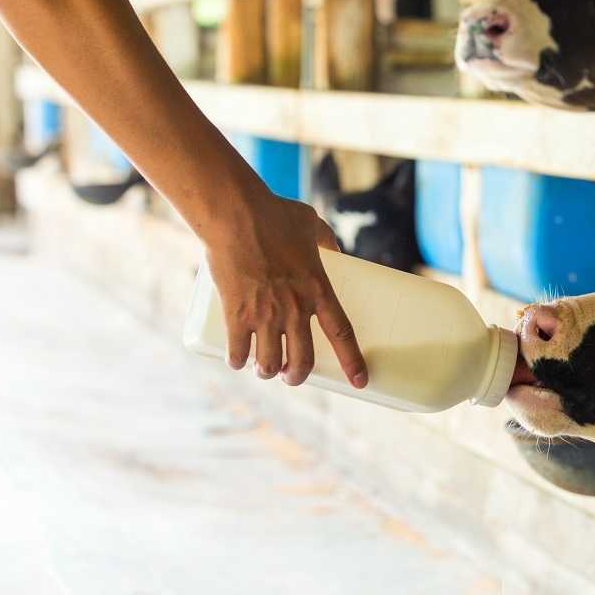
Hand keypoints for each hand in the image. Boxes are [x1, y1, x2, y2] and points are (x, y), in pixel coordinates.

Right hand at [202, 192, 366, 388]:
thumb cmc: (273, 214)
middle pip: (302, 359)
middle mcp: (294, 308)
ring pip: (269, 363)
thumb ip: (326, 237)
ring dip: (267, 371)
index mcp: (317, 288)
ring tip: (264, 368)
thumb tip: (333, 246)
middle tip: (292, 375)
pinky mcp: (235, 314)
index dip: (352, 361)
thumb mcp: (310, 222)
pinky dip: (237, 361)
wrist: (235, 214)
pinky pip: (238, 352)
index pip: (342, 333)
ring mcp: (264, 314)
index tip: (359, 381)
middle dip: (298, 375)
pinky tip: (237, 360)